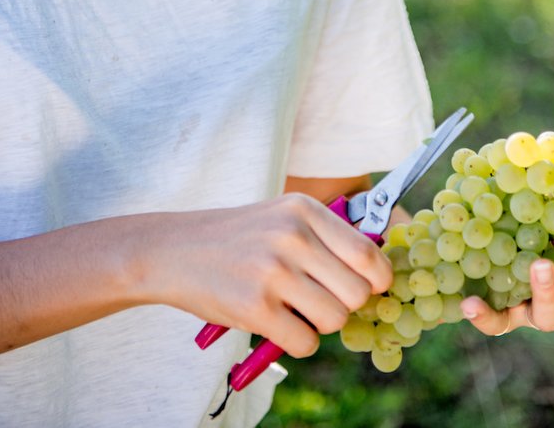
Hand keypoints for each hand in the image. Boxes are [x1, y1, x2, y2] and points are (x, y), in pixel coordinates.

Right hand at [135, 195, 392, 358]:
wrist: (174, 250)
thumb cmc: (237, 238)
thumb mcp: (282, 217)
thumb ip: (326, 237)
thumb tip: (379, 271)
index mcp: (304, 210)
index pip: (368, 254)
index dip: (378, 279)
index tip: (368, 288)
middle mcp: (293, 236)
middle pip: (357, 292)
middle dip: (345, 305)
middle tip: (321, 300)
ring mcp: (273, 272)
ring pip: (335, 320)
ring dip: (319, 324)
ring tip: (294, 309)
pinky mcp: (255, 307)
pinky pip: (305, 342)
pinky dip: (297, 342)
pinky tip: (276, 323)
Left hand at [459, 208, 553, 335]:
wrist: (487, 250)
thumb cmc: (521, 224)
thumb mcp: (536, 206)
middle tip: (542, 264)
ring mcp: (534, 310)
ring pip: (546, 315)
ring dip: (536, 298)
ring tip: (517, 283)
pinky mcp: (504, 319)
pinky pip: (497, 323)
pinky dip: (484, 316)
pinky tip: (468, 303)